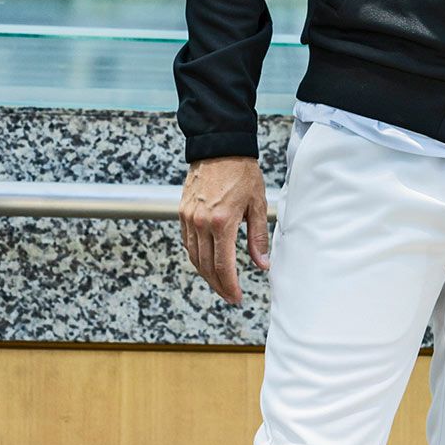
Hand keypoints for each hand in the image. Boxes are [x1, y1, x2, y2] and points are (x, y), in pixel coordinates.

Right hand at [179, 156, 271, 305]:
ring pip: (194, 257)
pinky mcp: (182, 212)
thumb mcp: (258, 204)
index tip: (237, 297)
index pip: (224, 266)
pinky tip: (207, 262)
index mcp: (222, 222)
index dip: (230, 286)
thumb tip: (262, 264)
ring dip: (206, 274)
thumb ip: (258, 237)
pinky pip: (188, 242)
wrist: (219, 147)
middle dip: (219, 285)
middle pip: (206, 266)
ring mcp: (189, 218)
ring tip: (220, 283)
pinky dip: (197, 257)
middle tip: (230, 296)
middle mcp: (201, 223)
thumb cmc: (242, 172)